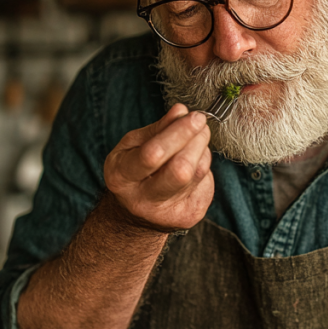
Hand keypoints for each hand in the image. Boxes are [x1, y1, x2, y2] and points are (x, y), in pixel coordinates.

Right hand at [103, 104, 212, 231]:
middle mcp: (142, 200)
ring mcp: (167, 212)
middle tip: (201, 124)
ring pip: (197, 173)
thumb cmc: (134, 170)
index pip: (153, 154)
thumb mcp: (133, 145)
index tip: (195, 117)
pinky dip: (203, 166)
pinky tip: (192, 163)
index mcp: (121, 177)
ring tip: (195, 140)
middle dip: (196, 141)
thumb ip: (157, 129)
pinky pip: (205, 182)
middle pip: (181, 170)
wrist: (135, 215)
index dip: (178, 133)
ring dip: (202, 150)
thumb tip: (181, 111)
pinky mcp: (189, 216)